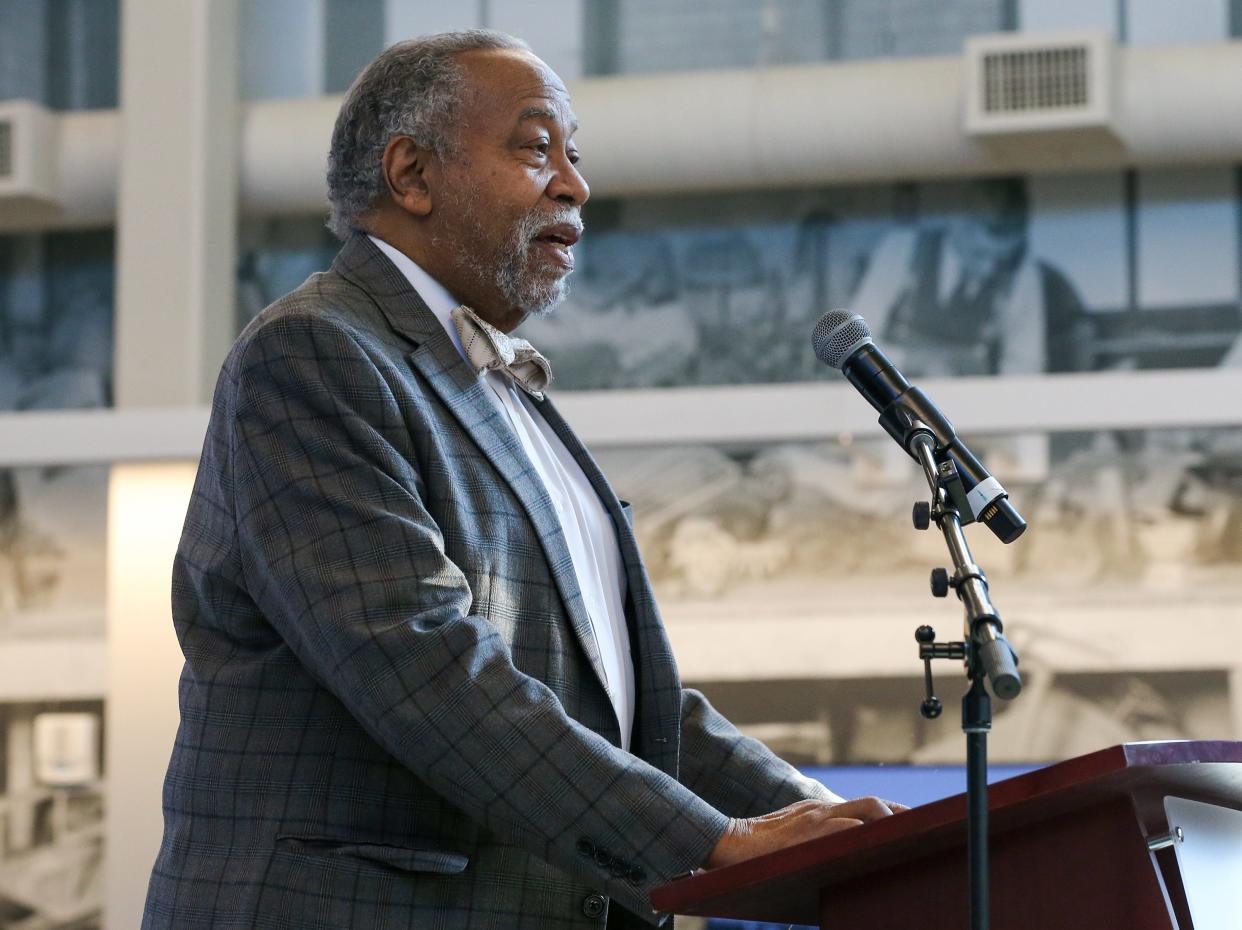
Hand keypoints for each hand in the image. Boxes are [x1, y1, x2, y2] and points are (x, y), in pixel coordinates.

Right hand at [705, 797, 899, 869]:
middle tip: (926, 829)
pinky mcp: (809, 831)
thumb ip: (819, 834)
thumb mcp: (793, 832)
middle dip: (901, 815)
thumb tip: (848, 851)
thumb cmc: (760, 847)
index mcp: (819, 809)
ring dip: (892, 821)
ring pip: (866, 810)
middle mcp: (821, 809)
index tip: (914, 822)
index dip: (893, 812)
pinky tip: (883, 843)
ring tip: (912, 836)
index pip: (864, 805)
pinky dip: (868, 832)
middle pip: (872, 804)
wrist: (729, 843)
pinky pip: (846, 827)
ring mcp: (816, 818)